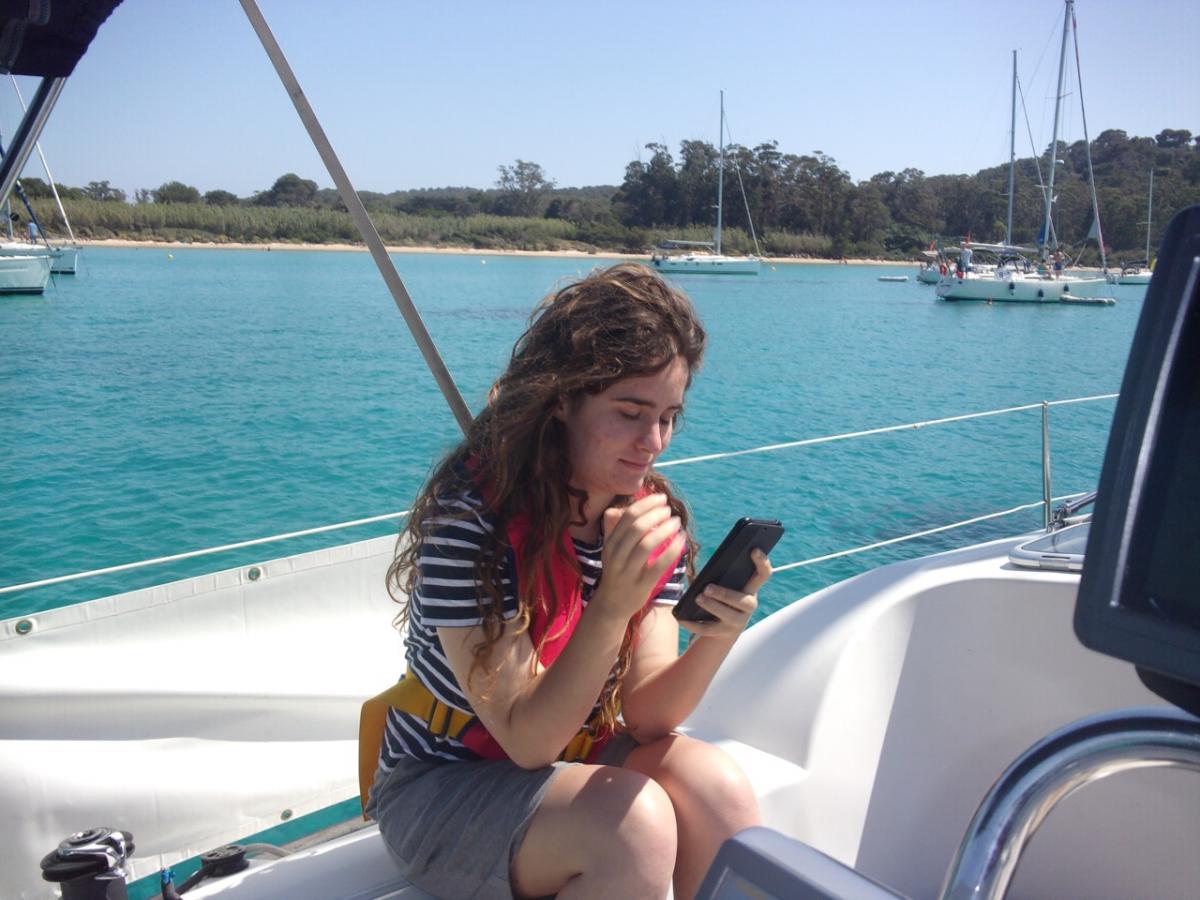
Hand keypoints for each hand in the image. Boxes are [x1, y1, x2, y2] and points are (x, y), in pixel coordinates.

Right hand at [590, 493, 684, 621]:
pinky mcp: (641, 584)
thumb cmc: (617, 572)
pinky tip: (681, 540)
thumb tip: (633, 508)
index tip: (661, 498)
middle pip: (636, 527)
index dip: (646, 504)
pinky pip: (659, 564)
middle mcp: (616, 555)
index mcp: (610, 543)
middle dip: (656, 514)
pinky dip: (672, 549)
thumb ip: (618, 529)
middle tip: (669, 510)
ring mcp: (627, 571)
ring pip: (646, 544)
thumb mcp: (613, 549)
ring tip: (677, 522)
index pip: (627, 516)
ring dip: (665, 529)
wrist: (612, 604)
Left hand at [677, 548, 771, 640]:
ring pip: (729, 616)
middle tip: (707, 588)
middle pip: (744, 601)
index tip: (754, 549)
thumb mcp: (724, 583)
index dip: (762, 562)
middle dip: (725, 594)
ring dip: (712, 607)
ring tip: (698, 599)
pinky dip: (694, 624)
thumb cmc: (722, 596)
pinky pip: (709, 629)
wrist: (724, 626)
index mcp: (750, 588)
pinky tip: (682, 619)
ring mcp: (738, 621)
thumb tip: (705, 572)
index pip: (763, 574)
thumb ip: (720, 574)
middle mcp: (749, 605)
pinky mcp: (724, 632)